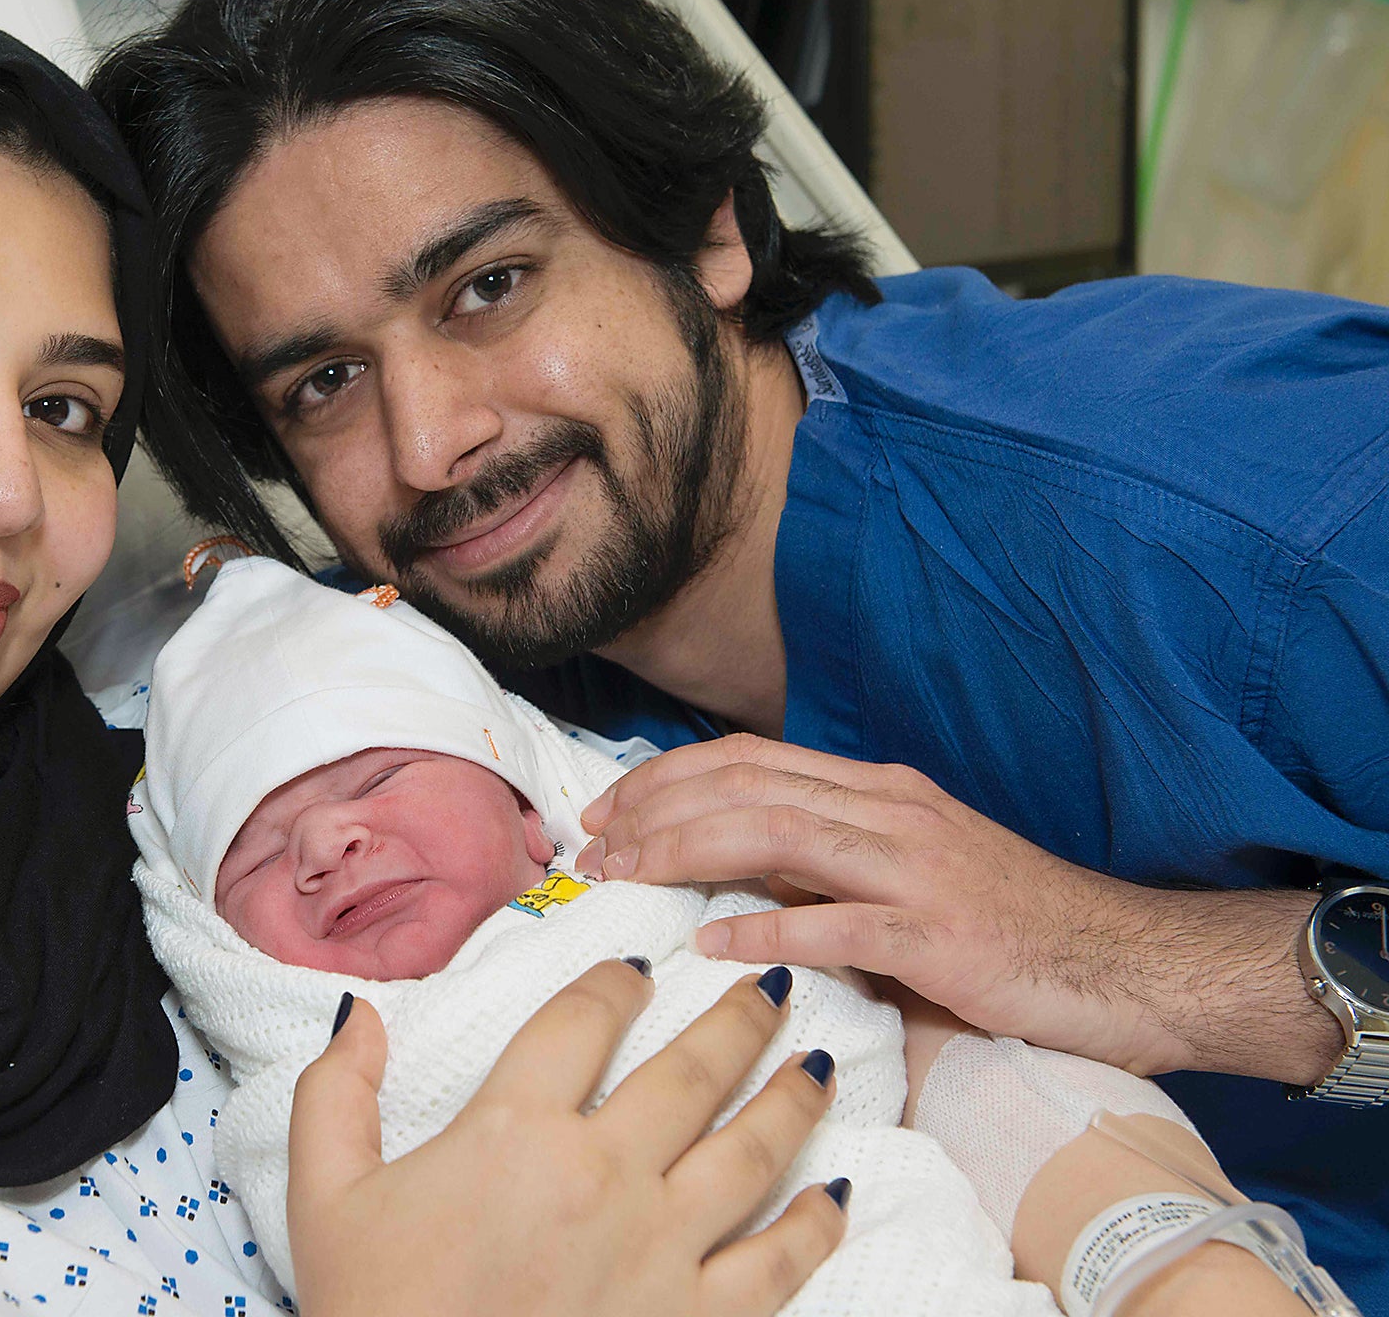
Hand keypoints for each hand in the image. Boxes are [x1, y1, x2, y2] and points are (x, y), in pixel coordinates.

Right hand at [288, 961, 848, 1316]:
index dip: (616, 981)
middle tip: (774, 987)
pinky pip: (776, 1265)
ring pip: (751, 1151)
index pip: (583, 1021)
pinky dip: (814, 1226)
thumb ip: (335, 1093)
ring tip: (822, 1063)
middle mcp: (602, 1174)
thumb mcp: (324, 1195)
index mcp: (515, 1130)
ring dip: (794, 1098)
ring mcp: (659, 1251)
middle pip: (692, 1071)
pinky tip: (836, 1194)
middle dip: (740, 1018)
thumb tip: (358, 1012)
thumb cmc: (373, 1312)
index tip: (640, 967)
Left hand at [575, 734, 1337, 1080]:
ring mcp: (915, 868)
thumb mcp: (908, 868)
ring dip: (686, 851)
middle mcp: (889, 811)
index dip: (665, 777)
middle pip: (745, 785)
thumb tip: (729, 871)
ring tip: (625, 878)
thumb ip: (826, 860)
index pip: (746, 760)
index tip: (607, 810)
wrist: (1129, 960)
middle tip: (591, 846)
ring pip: (777, 834)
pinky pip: (839, 924)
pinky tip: (714, 943)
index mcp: (877, 790)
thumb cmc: (1011, 921)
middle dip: (654, 809)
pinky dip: (769, 927)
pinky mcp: (941, 936)